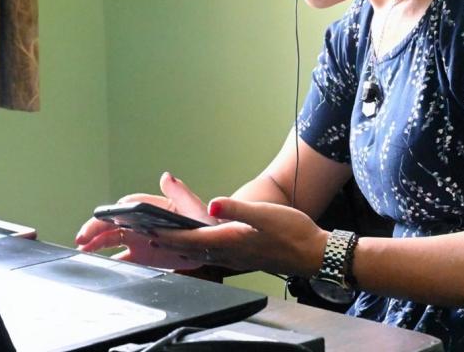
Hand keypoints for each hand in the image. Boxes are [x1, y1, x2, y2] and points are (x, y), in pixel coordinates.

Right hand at [74, 172, 215, 269]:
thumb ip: (180, 193)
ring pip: (112, 239)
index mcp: (152, 207)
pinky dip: (109, 262)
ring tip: (82, 251)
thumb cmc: (207, 224)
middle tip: (82, 239)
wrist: (214, 246)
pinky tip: (99, 267)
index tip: (99, 216)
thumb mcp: (195, 208)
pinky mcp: (143, 257)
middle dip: (96, 229)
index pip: (126, 205)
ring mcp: (141, 238)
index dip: (111, 210)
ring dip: (96, 244)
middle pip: (113, 222)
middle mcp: (142, 221)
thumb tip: (166, 176)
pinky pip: (122, 259)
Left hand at [151, 197, 328, 276]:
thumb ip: (237, 209)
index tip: (150, 230)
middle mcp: (229, 253)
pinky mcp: (243, 258)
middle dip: (169, 244)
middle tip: (149, 236)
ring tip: (165, 242)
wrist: (314, 253)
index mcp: (230, 241)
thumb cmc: (292, 232)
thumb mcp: (265, 214)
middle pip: (190, 250)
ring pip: (200, 255)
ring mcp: (236, 258)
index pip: (191, 240)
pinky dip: (197, 251)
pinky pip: (212, 257)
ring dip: (181, 249)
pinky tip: (197, 248)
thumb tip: (213, 204)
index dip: (169, 235)